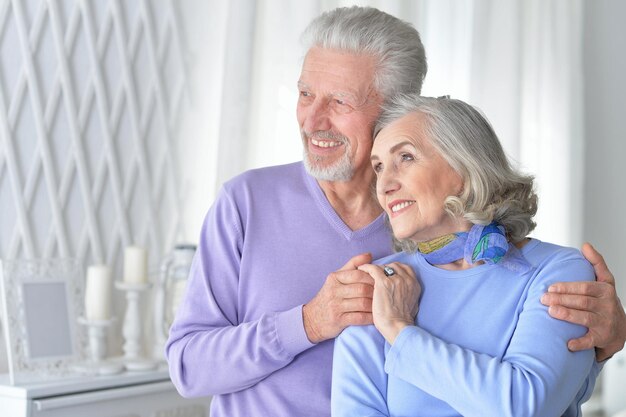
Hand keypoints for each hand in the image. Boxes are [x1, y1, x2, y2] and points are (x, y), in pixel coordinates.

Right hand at [302, 253, 374, 343]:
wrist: (312, 319)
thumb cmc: (329, 296)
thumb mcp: (337, 278)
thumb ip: (352, 265)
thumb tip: (369, 255)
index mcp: (335, 277)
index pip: (358, 274)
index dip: (372, 277)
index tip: (380, 281)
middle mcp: (334, 290)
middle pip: (362, 289)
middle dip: (376, 292)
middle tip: (384, 294)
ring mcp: (335, 306)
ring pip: (362, 303)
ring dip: (375, 305)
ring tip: (381, 305)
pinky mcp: (338, 320)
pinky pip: (359, 318)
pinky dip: (370, 317)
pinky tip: (375, 316)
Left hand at [358, 262, 420, 344]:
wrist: (398, 327)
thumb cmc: (402, 321)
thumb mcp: (412, 304)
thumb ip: (408, 293)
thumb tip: (402, 290)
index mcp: (414, 284)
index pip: (405, 268)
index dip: (396, 270)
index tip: (388, 273)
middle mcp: (406, 279)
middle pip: (394, 266)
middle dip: (385, 269)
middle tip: (376, 274)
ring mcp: (395, 279)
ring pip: (383, 267)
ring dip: (375, 269)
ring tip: (366, 272)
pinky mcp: (383, 282)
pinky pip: (373, 268)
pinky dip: (366, 268)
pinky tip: (360, 270)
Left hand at [541, 242, 625, 360]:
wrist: (619, 329)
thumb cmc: (605, 301)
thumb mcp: (605, 281)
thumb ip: (596, 263)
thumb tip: (586, 245)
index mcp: (605, 290)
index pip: (585, 287)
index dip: (567, 287)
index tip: (551, 287)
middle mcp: (607, 306)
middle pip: (582, 301)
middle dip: (561, 299)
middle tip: (543, 299)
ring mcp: (605, 323)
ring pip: (584, 317)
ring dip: (567, 315)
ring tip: (551, 311)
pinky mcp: (602, 338)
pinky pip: (590, 341)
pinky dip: (579, 342)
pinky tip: (567, 343)